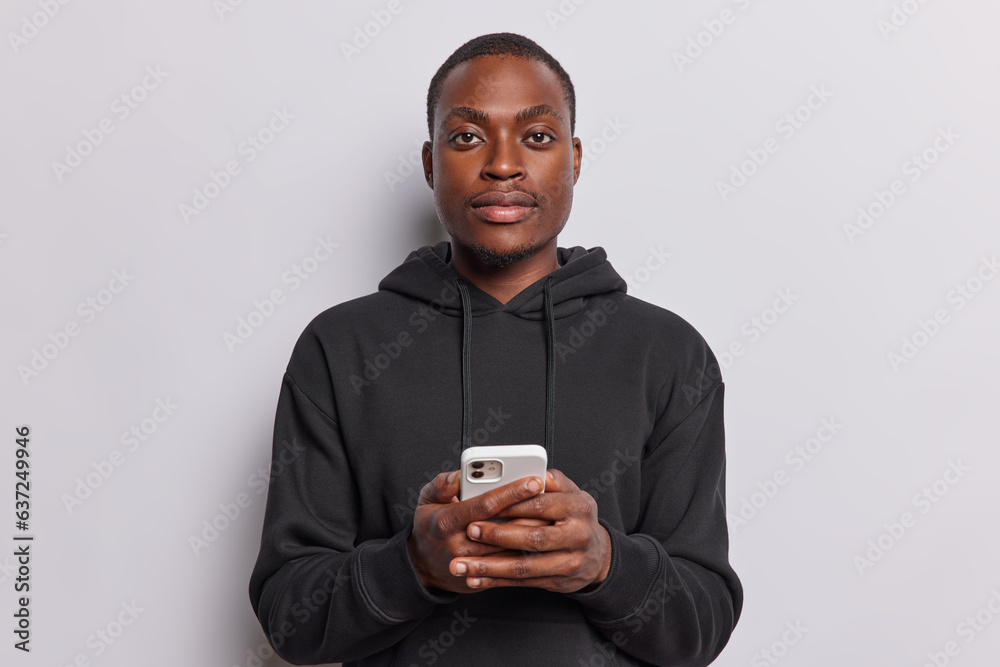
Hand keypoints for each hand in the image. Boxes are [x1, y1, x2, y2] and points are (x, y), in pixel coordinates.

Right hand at [407, 470, 547, 593]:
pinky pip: (508, 566)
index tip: (533, 480)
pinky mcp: (481, 576)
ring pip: (510, 549)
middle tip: (553, 497)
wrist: (422, 567)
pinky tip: (542, 538)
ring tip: (555, 516)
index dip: (511, 492)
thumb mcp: (427, 500)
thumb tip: (459, 475)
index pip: (485, 504)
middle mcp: (458, 544)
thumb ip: (442, 484)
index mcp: (446, 521)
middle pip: (503, 528)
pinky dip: (526, 551)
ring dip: (533, 532)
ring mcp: (471, 564)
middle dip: (530, 511)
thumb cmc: (430, 526)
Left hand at [447, 469, 611, 593]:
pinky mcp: (557, 582)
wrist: (597, 555)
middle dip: (498, 536)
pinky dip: (496, 581)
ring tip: (462, 564)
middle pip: (533, 537)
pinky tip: (475, 579)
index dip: (511, 504)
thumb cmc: (576, 517)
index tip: (486, 504)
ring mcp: (569, 562)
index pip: (541, 504)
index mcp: (580, 508)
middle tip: (470, 531)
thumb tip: (538, 472)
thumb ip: (554, 480)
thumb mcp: (573, 492)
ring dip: (490, 567)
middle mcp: (577, 536)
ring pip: (524, 566)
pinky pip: (522, 582)